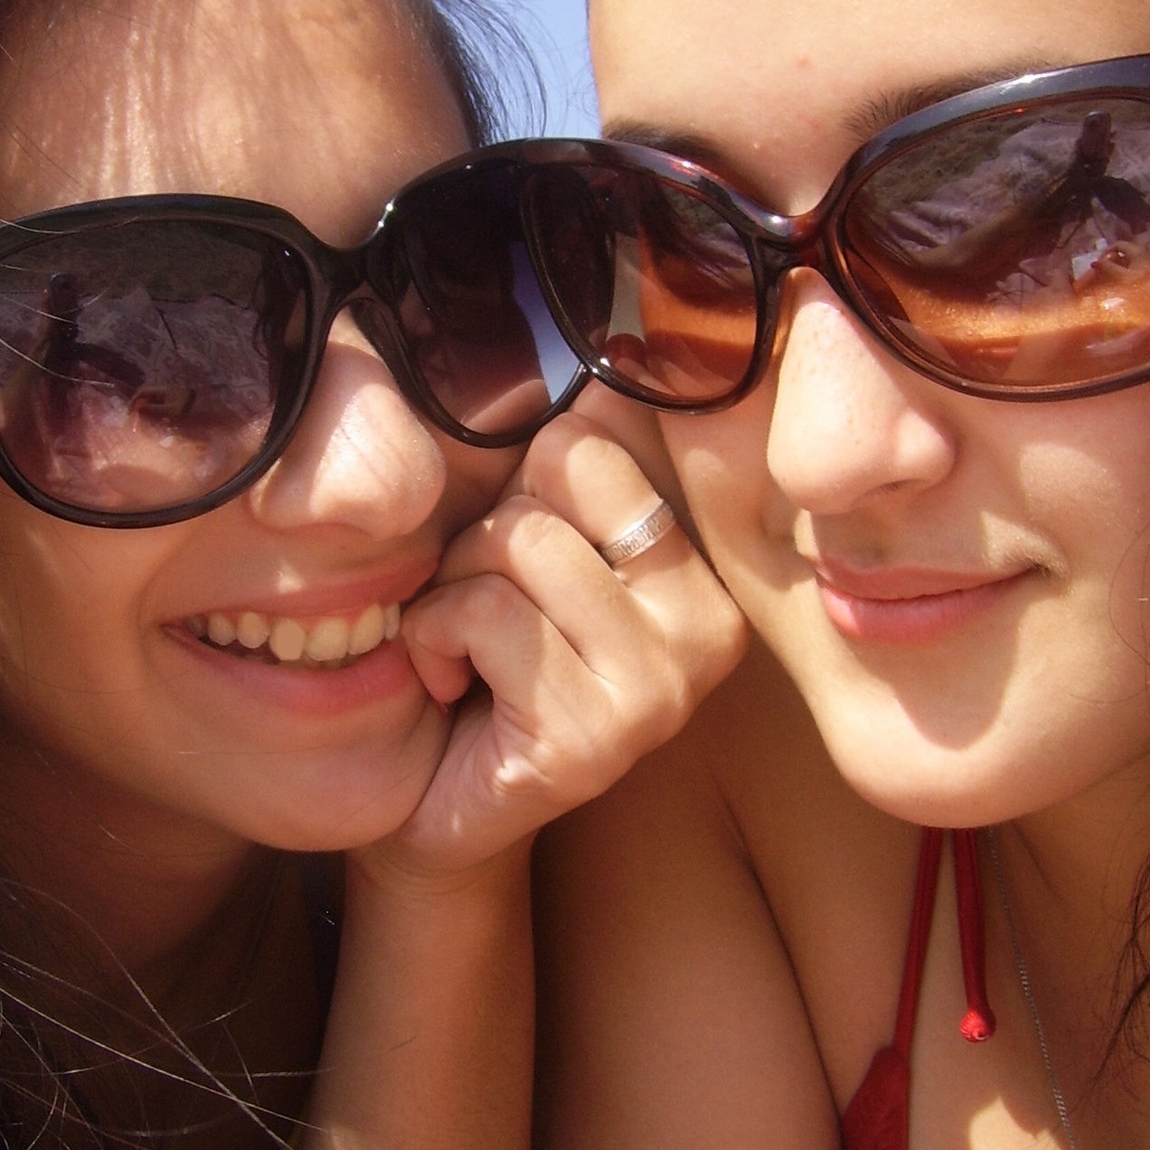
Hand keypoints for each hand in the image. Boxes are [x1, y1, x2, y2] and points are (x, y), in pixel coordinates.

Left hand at [372, 413, 747, 881]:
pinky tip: (452, 684)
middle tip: (484, 598)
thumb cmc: (483, 653)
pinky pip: (488, 614)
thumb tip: (630, 342)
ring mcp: (665, 688)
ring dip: (455, 584)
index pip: (608, 431)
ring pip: (522, 540)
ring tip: (465, 642)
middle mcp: (713, 627)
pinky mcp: (600, 739)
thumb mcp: (532, 536)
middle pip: (567, 467)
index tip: (522, 541)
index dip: (528, 470)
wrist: (436, 806)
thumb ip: (581, 455)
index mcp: (709, 567)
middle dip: (488, 523)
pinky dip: (437, 636)